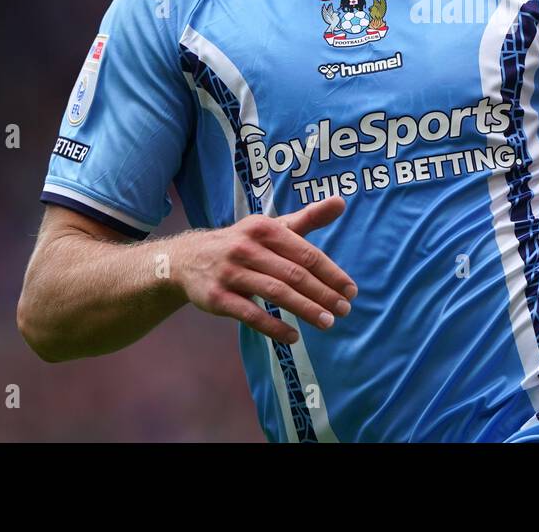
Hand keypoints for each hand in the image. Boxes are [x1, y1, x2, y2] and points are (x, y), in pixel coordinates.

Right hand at [176, 196, 356, 343]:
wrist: (187, 259)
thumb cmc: (243, 243)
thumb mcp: (272, 227)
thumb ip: (308, 218)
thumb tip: (341, 201)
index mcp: (265, 229)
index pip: (306, 253)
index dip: (331, 273)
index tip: (351, 290)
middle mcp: (247, 248)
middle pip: (294, 274)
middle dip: (323, 294)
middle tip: (345, 310)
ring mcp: (231, 273)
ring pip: (275, 293)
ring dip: (305, 309)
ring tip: (327, 323)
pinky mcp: (217, 298)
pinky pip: (250, 315)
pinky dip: (274, 327)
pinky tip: (293, 337)